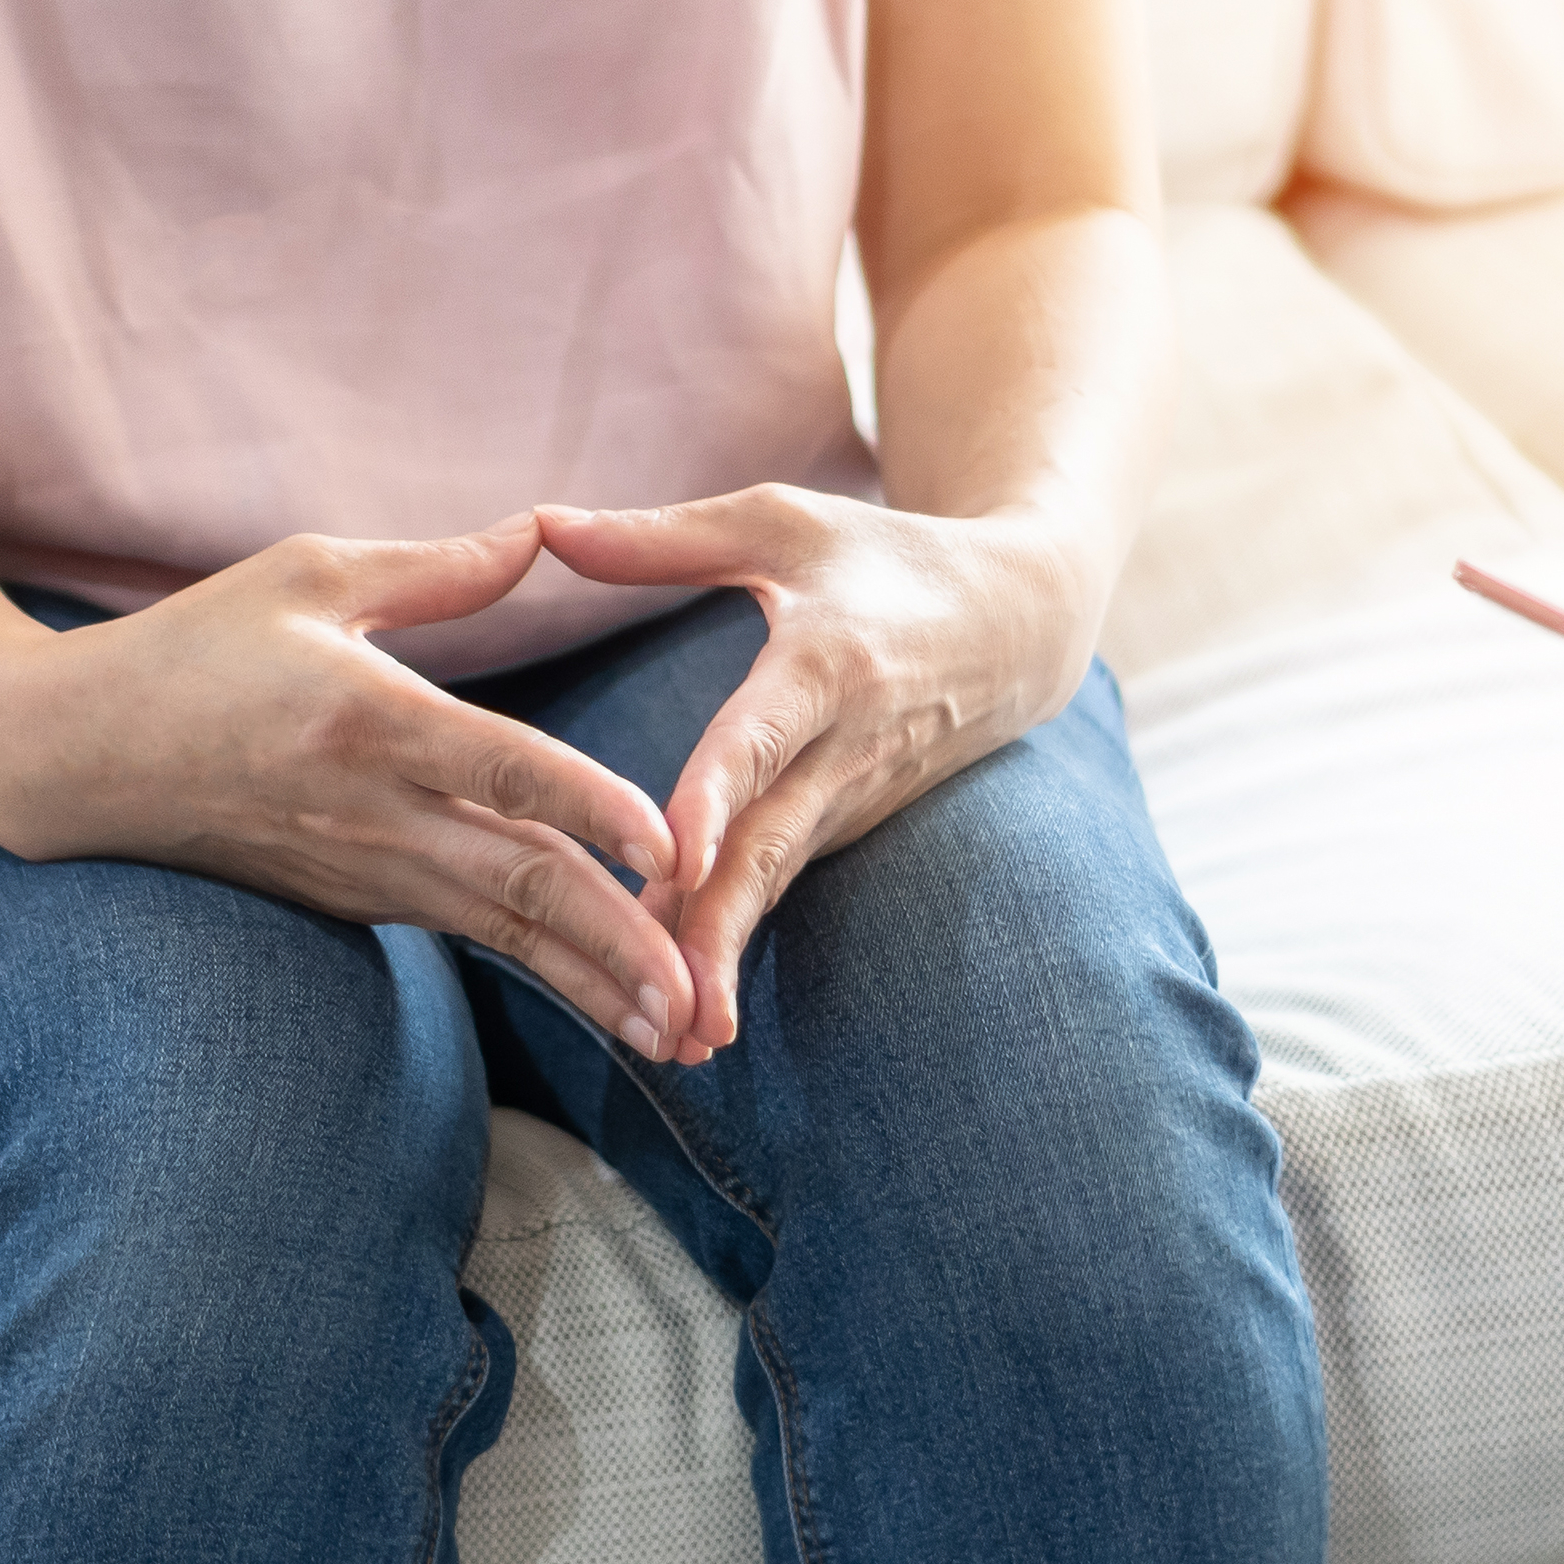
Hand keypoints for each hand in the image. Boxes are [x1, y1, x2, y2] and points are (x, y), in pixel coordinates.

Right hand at [0, 517, 697, 1058]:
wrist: (74, 758)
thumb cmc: (194, 647)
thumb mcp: (307, 576)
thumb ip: (437, 567)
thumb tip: (547, 529)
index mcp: (369, 717)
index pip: (501, 769)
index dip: (591, 807)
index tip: (670, 848)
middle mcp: (372, 810)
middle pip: (518, 883)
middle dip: (617, 944)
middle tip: (701, 995)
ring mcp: (364, 869)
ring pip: (503, 932)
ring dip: (595, 985)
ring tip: (682, 1034)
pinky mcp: (358, 903)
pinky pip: (473, 936)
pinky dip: (550, 973)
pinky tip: (619, 1005)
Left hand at [535, 487, 1102, 1050]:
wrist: (1021, 623)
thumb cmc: (889, 558)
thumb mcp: (784, 524)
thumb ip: (661, 538)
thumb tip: (542, 527)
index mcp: (826, 664)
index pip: (764, 738)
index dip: (720, 798)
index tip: (679, 857)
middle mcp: (843, 749)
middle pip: (771, 848)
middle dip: (721, 932)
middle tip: (677, 1010)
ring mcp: (848, 800)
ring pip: (772, 883)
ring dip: (723, 959)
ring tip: (673, 1039)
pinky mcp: (842, 825)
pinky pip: (775, 884)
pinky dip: (730, 942)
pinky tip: (679, 1008)